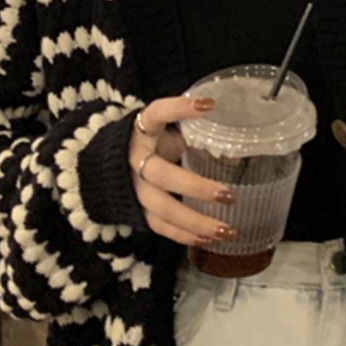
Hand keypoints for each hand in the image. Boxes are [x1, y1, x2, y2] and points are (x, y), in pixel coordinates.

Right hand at [129, 96, 237, 247]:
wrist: (108, 164)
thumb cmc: (149, 144)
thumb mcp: (166, 132)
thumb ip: (195, 138)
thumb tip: (237, 157)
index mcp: (141, 131)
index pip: (157, 113)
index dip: (179, 109)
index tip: (208, 105)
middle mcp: (134, 160)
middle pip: (162, 175)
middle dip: (196, 187)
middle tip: (229, 195)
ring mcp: (133, 189)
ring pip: (162, 209)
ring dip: (196, 221)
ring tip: (227, 230)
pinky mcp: (135, 211)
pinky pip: (160, 227)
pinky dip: (185, 235)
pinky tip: (210, 240)